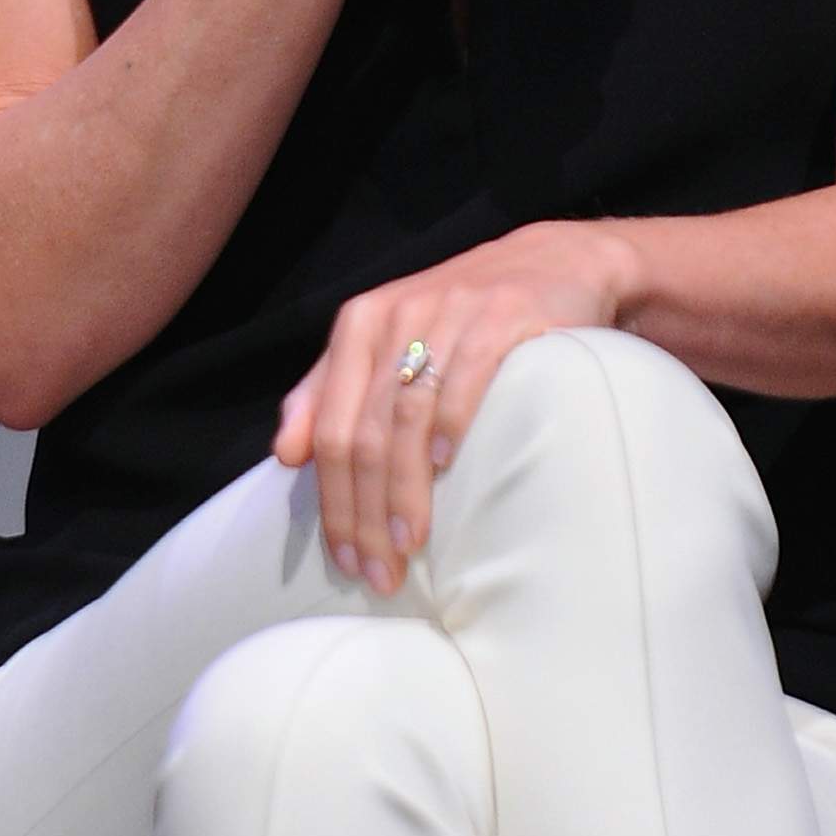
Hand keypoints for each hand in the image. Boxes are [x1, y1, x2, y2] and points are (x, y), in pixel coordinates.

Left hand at [271, 222, 641, 591]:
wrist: (552, 263)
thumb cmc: (460, 317)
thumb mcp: (386, 340)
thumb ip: (329, 390)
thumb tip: (283, 455)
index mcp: (360, 325)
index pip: (330, 429)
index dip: (333, 502)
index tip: (346, 561)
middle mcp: (398, 316)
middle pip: (365, 432)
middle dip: (366, 512)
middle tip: (379, 572)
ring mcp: (450, 315)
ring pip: (407, 417)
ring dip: (405, 489)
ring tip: (409, 543)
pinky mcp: (502, 318)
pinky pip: (465, 378)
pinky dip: (451, 426)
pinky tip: (448, 469)